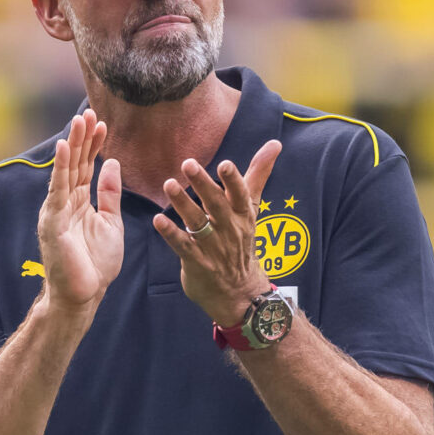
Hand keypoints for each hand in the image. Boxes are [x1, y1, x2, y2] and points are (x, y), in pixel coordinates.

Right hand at [37, 109, 122, 315]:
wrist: (84, 296)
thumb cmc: (96, 264)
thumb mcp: (111, 223)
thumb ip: (109, 195)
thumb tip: (112, 163)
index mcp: (79, 203)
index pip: (86, 167)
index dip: (94, 145)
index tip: (102, 123)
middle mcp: (65, 202)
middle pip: (74, 164)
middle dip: (82, 138)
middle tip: (90, 112)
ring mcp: (57, 211)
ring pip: (65, 171)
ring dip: (72, 145)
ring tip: (79, 121)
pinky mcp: (52, 222)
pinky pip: (57, 190)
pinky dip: (59, 168)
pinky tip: (63, 148)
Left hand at [155, 140, 280, 329]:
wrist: (239, 291)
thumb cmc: (241, 241)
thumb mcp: (251, 207)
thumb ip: (258, 174)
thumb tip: (275, 143)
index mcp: (243, 214)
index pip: (240, 195)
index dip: (233, 180)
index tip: (225, 164)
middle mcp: (229, 229)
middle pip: (216, 204)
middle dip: (202, 184)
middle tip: (188, 164)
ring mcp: (212, 246)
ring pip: (197, 222)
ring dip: (182, 203)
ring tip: (169, 184)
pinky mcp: (196, 261)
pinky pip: (182, 245)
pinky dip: (170, 232)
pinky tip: (158, 219)